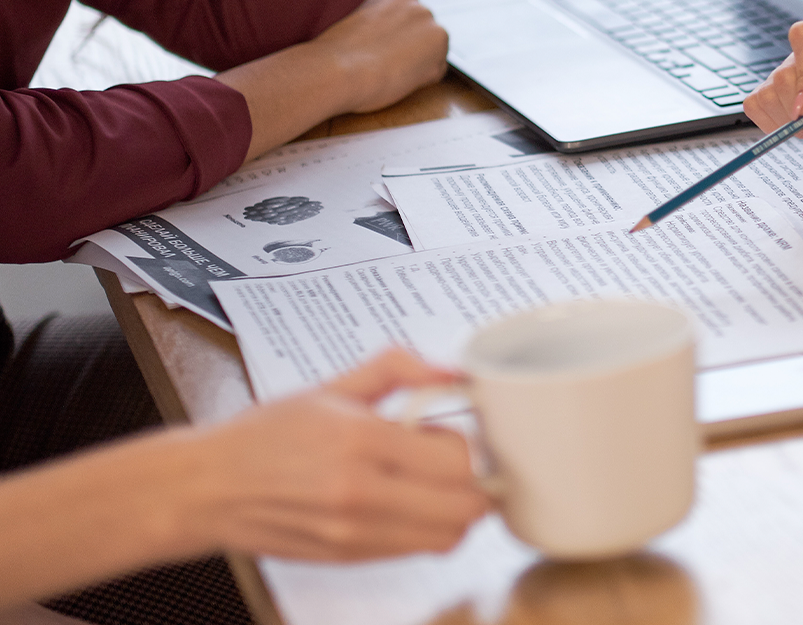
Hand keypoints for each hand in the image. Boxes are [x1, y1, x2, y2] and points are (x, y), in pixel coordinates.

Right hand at [181, 350, 488, 560]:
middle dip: (471, 481)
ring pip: (449, 536)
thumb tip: (448, 369)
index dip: (465, 444)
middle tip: (449, 462)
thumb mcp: (331, 387)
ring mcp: (356, 533)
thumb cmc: (262, 438)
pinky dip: (428, 529)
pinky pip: (419, 551)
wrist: (207, 489)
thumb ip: (397, 369)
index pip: (456, 458)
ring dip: (455, 510)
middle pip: (465, 505)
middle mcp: (360, 493)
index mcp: (359, 441)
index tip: (447, 433)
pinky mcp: (351, 557)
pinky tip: (407, 504)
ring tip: (431, 485)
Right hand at [221, 0, 449, 161]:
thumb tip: (361, 30)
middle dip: (405, 48)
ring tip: (385, 72)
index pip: (398, 16)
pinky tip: (396, 80)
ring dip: (414, 63)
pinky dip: (421, 79)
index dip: (388, 38)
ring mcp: (427, 18)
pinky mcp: (439, 42)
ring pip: (428, 49)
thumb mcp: (341, 21)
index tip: (374, 51)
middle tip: (379, 63)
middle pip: (416, 30)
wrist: (334, 68)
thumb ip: (361, 16)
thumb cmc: (327, 51)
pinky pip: (435, 68)